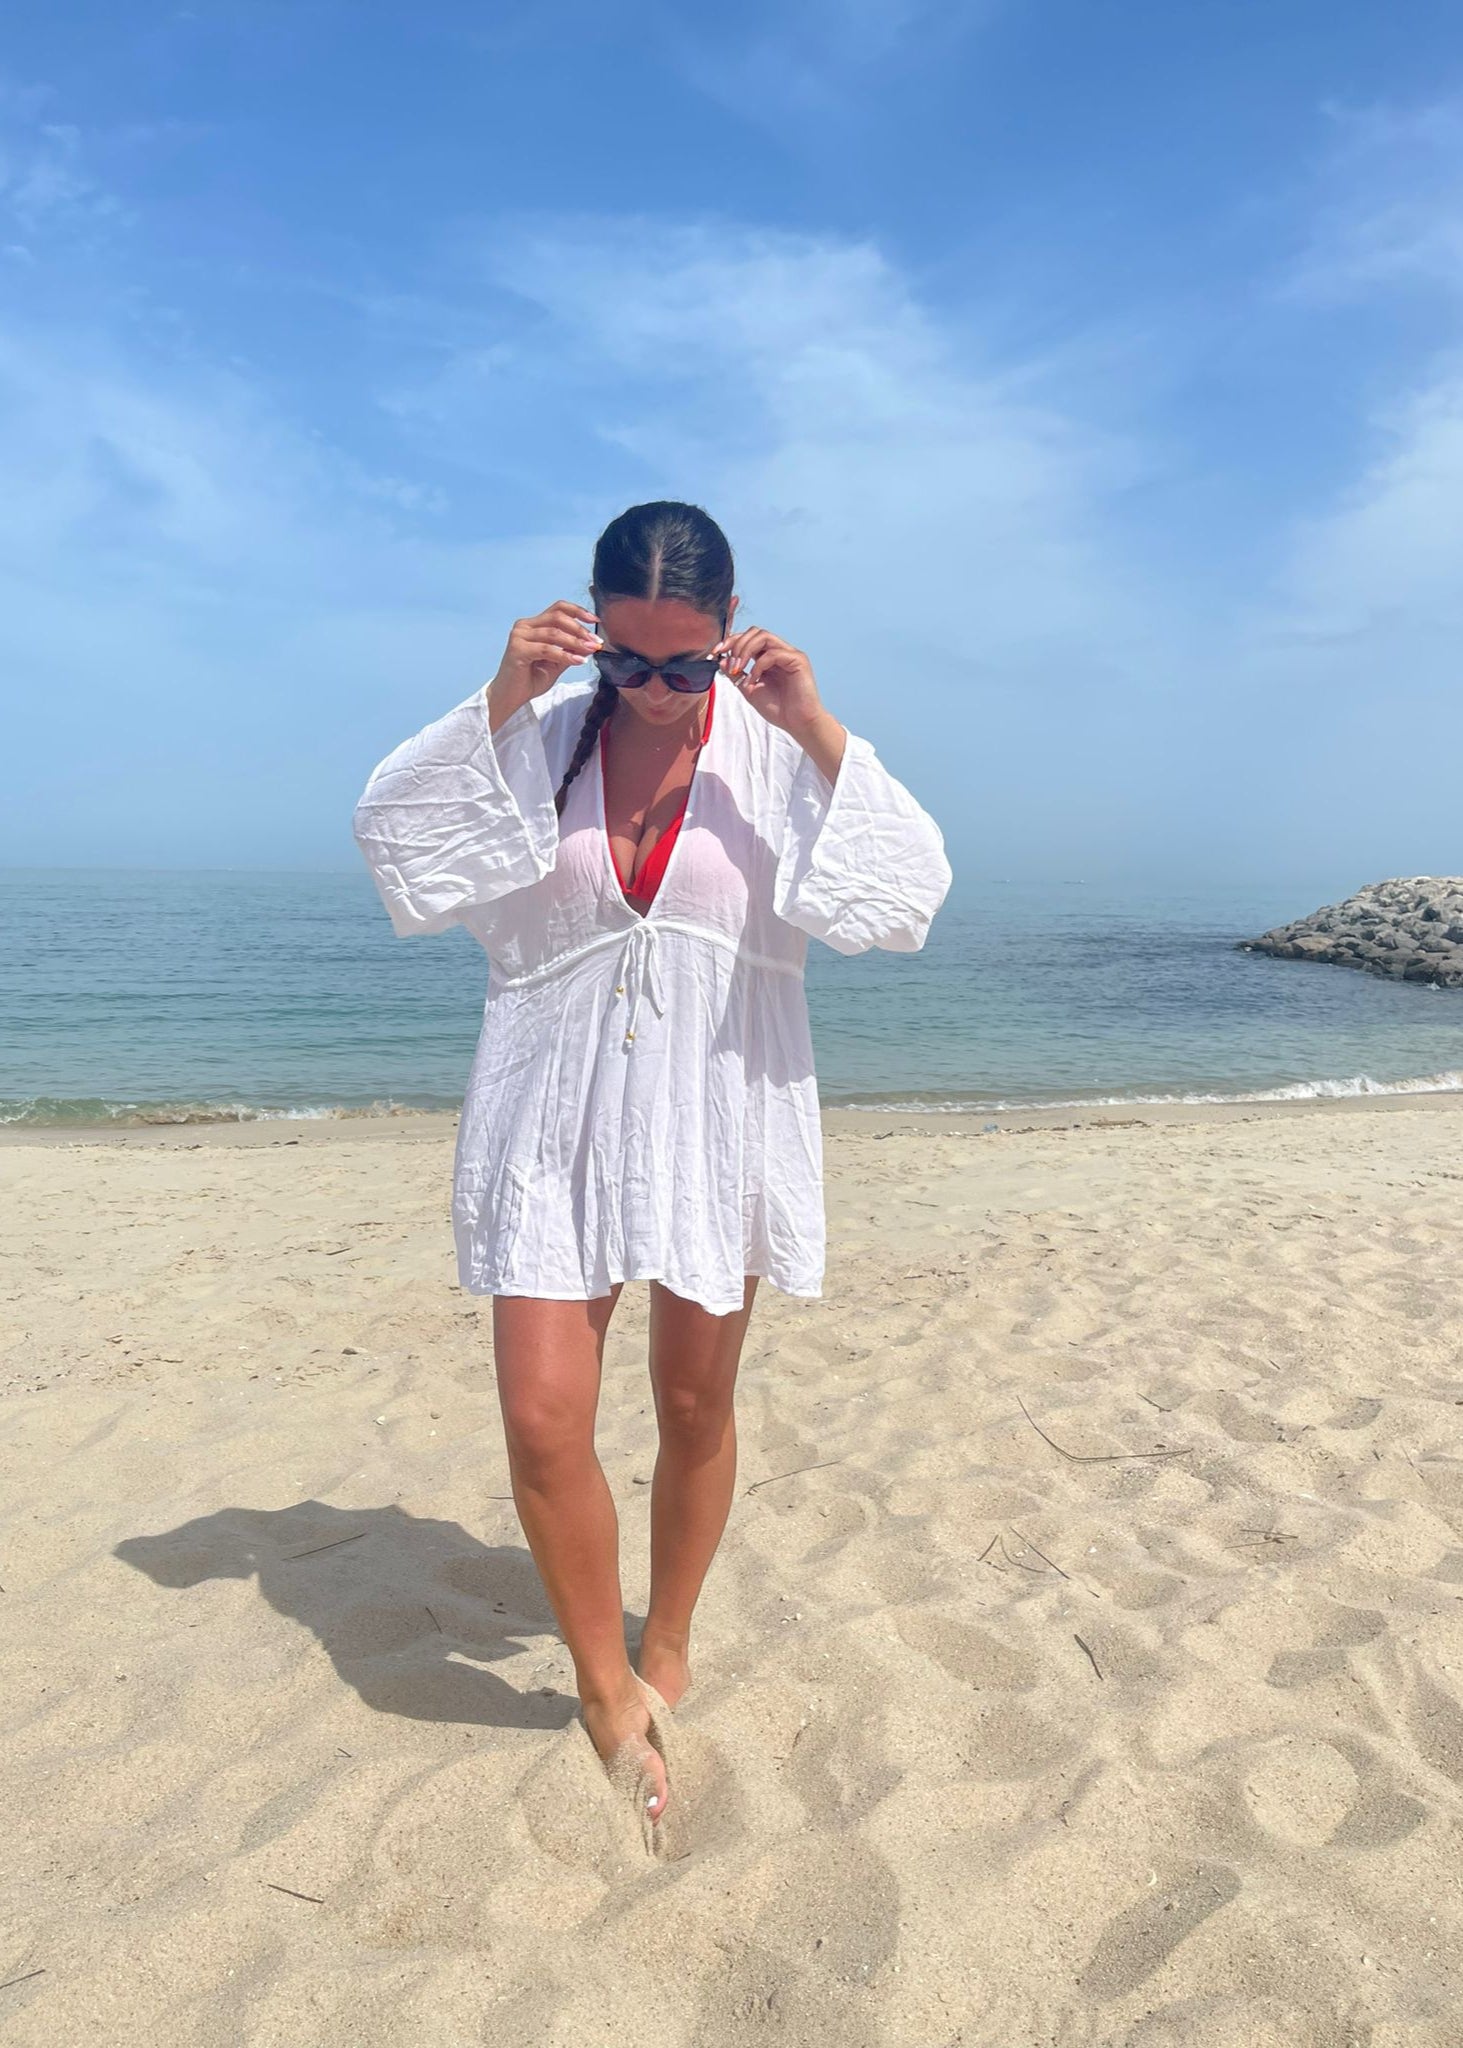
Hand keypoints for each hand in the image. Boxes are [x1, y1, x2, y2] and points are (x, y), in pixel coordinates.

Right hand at [489, 601, 600, 719]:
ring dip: (576, 641)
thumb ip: (570, 650)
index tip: (595, 621)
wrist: (510, 697)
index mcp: (533, 625)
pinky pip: (547, 649)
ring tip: (591, 650)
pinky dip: (565, 654)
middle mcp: (524, 626)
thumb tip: (591, 642)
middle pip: (557, 617)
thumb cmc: (530, 680)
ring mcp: (519, 636)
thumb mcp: (557, 663)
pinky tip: (578, 660)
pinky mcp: (517, 649)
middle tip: (596, 641)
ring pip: (554, 633)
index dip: (578, 611)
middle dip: (580, 628)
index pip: (558, 609)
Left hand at [713, 626, 825, 736]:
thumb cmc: (778, 708)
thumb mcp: (749, 689)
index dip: (731, 641)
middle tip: (730, 664)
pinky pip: (773, 653)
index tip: (715, 651)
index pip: (749, 638)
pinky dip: (758, 665)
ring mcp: (789, 654)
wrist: (797, 724)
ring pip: (763, 637)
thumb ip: (737, 674)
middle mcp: (780, 651)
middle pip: (755, 632)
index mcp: (768, 657)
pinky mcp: (798, 660)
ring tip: (738, 669)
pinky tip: (754, 680)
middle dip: (737, 644)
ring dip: (745, 651)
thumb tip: (722, 659)